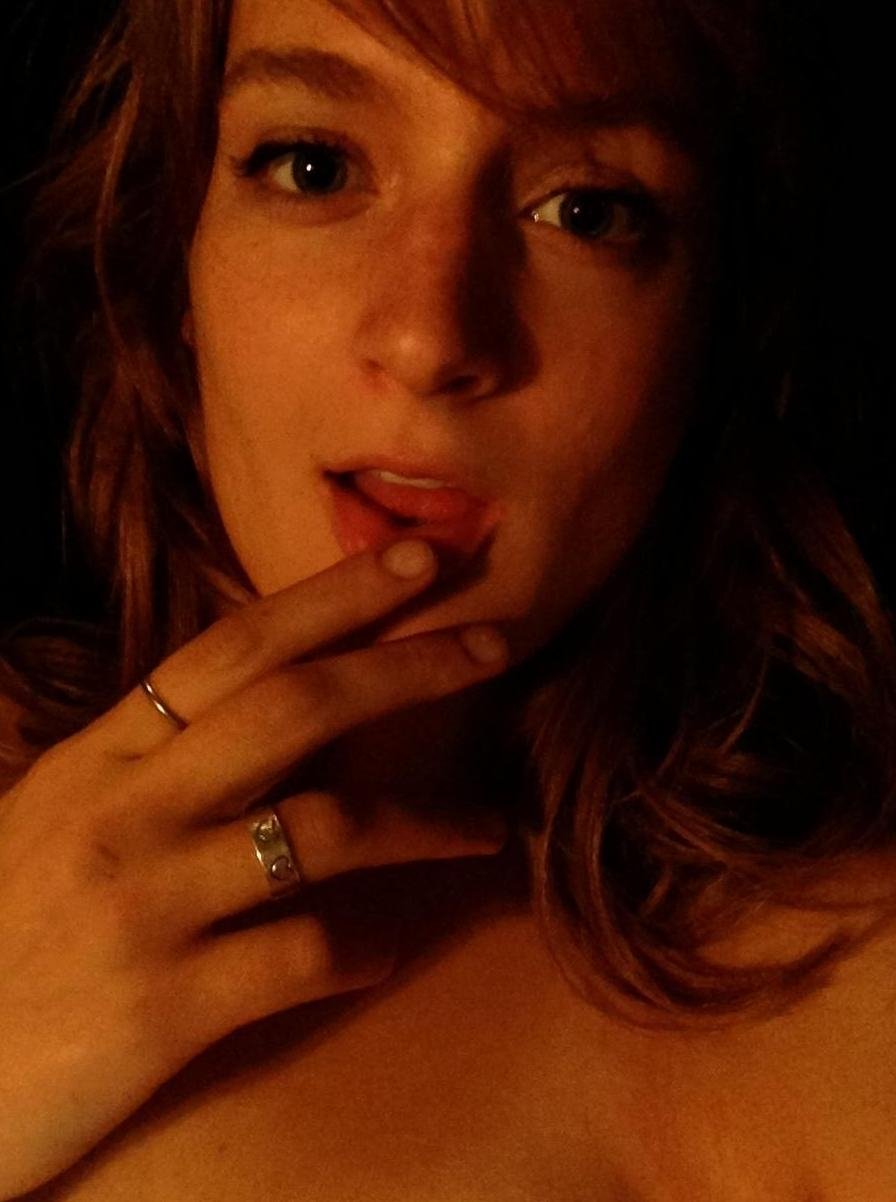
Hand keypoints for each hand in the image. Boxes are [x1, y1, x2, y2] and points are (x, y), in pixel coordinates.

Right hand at [0, 539, 508, 1196]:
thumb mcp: (54, 820)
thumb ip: (147, 765)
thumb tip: (250, 716)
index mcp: (102, 759)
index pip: (236, 647)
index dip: (336, 596)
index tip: (421, 559)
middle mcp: (128, 812)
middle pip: (297, 708)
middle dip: (409, 665)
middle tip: (498, 642)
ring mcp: (148, 904)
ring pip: (325, 831)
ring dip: (427, 823)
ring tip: (486, 829)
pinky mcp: (165, 1005)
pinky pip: (302, 956)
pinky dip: (364, 949)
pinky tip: (388, 949)